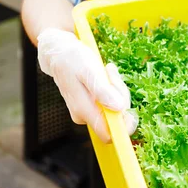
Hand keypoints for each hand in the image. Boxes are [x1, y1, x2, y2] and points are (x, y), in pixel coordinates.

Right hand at [37, 28, 136, 142]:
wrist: (60, 54)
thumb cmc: (73, 60)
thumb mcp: (89, 71)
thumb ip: (103, 91)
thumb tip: (118, 108)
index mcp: (83, 112)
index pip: (108, 134)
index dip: (124, 124)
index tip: (128, 105)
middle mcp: (85, 116)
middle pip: (117, 117)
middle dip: (120, 95)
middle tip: (111, 74)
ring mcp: (89, 111)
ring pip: (117, 106)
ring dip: (117, 88)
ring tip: (107, 71)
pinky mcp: (93, 105)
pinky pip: (112, 100)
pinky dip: (114, 87)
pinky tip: (106, 74)